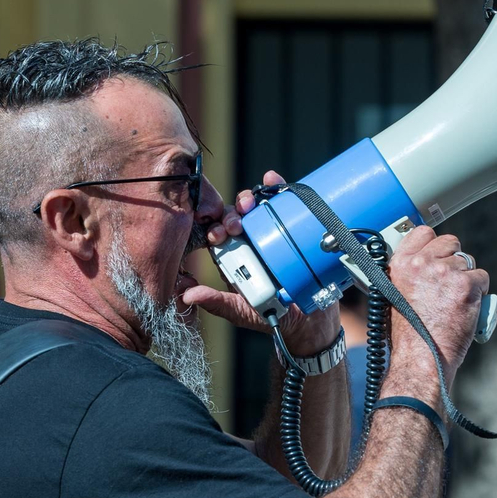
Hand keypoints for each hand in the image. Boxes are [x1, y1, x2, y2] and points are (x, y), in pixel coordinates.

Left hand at [182, 171, 339, 351]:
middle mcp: (249, 242)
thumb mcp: (240, 312)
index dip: (212, 229)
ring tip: (249, 204)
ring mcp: (270, 234)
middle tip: (234, 225)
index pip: (216, 235)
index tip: (216, 235)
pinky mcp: (292, 227)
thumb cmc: (272, 316)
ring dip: (249, 200)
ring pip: (254, 208)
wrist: (310, 319)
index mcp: (232, 258)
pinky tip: (271, 179)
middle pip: (234, 218)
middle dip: (230, 215)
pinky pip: (282, 204)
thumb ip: (216, 302)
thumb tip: (186, 294)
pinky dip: (276, 187)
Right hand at [383, 226, 487, 389]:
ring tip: (456, 300)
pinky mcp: (466, 285)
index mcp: (401, 264)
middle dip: (454, 259)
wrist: (420, 357)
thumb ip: (406, 274)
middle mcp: (422, 263)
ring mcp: (446, 272)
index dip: (434, 244)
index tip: (438, 256)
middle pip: (450, 242)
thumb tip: (420, 262)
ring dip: (467, 277)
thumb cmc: (406, 335)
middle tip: (450, 281)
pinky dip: (479, 291)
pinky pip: (482, 277)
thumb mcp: (391, 295)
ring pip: (468, 261)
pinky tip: (468, 306)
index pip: (424, 232)